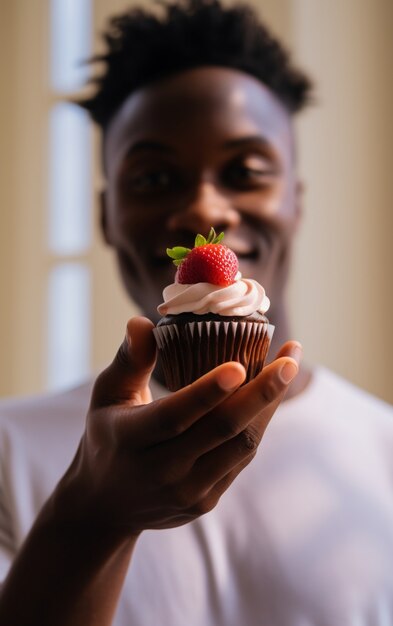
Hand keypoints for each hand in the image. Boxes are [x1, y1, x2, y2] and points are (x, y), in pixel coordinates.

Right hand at [62, 316, 301, 537]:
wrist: (106, 506)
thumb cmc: (108, 436)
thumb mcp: (106, 396)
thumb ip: (129, 360)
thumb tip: (143, 322)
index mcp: (131, 439)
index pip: (174, 416)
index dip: (207, 392)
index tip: (239, 366)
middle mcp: (161, 470)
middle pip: (221, 431)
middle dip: (261, 394)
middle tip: (290, 360)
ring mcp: (187, 491)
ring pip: (240, 446)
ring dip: (269, 406)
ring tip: (288, 368)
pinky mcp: (205, 502)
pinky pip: (240, 459)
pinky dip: (258, 424)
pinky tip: (270, 396)